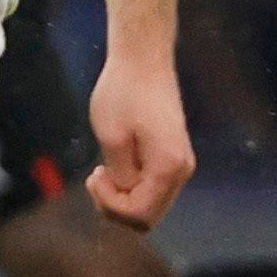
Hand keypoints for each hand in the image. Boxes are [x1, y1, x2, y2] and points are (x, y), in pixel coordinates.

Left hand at [86, 51, 194, 230]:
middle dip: (116, 206)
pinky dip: (131, 186)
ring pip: (150, 204)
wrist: (144, 60)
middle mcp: (182, 170)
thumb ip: (120, 175)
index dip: (110, 205)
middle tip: (95, 177)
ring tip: (103, 170)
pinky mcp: (173, 156)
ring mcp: (180, 164)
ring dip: (123, 197)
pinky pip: (153, 188)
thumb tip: (126, 194)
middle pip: (148, 216)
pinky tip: (116, 165)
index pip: (140, 214)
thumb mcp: (112, 137)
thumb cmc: (123, 93)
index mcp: (169, 167)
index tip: (94, 176)